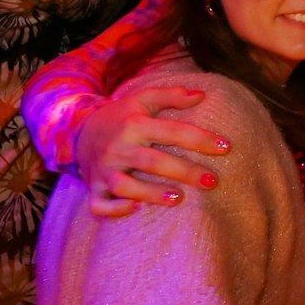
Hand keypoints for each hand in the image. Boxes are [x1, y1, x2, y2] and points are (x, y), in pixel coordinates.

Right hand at [74, 86, 230, 216]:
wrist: (77, 133)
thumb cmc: (121, 118)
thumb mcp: (142, 100)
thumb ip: (171, 95)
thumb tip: (201, 95)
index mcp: (135, 125)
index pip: (172, 131)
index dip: (200, 139)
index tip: (226, 147)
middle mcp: (119, 148)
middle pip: (152, 161)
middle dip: (183, 171)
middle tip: (212, 181)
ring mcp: (105, 170)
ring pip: (124, 185)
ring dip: (150, 193)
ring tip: (177, 199)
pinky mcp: (94, 188)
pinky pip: (99, 204)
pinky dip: (115, 209)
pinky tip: (135, 209)